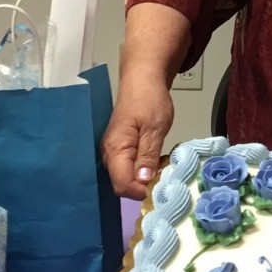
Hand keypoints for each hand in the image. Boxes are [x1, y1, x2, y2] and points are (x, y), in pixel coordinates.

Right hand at [101, 76, 173, 199]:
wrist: (142, 81)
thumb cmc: (149, 101)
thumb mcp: (155, 128)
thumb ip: (148, 156)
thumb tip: (143, 181)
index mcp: (115, 150)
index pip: (122, 184)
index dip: (140, 190)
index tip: (160, 185)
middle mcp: (108, 154)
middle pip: (122, 184)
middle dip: (142, 186)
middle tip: (164, 177)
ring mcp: (112, 152)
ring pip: (126, 178)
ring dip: (143, 179)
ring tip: (161, 169)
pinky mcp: (119, 150)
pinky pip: (128, 168)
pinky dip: (142, 170)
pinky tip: (155, 163)